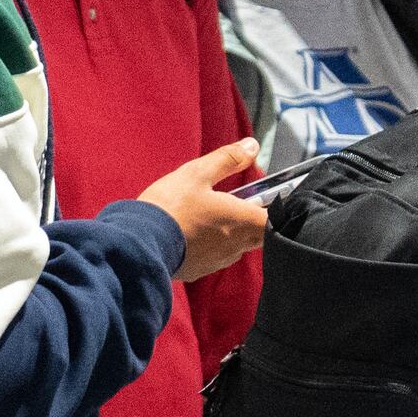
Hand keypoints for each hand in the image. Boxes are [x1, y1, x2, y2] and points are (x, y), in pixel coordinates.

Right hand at [144, 137, 270, 282]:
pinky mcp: (200, 270)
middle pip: (261, 235)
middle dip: (256, 221)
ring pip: (239, 247)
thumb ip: (228, 159)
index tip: (272, 199)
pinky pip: (217, 257)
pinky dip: (213, 246)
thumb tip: (252, 145)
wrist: (138, 242)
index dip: (279, 209)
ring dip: (234, 234)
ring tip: (214, 218)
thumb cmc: (170, 206)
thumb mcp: (197, 173)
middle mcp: (237, 245)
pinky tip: (195, 234)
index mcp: (242, 220)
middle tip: (241, 204)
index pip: (277, 220)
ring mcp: (219, 261)